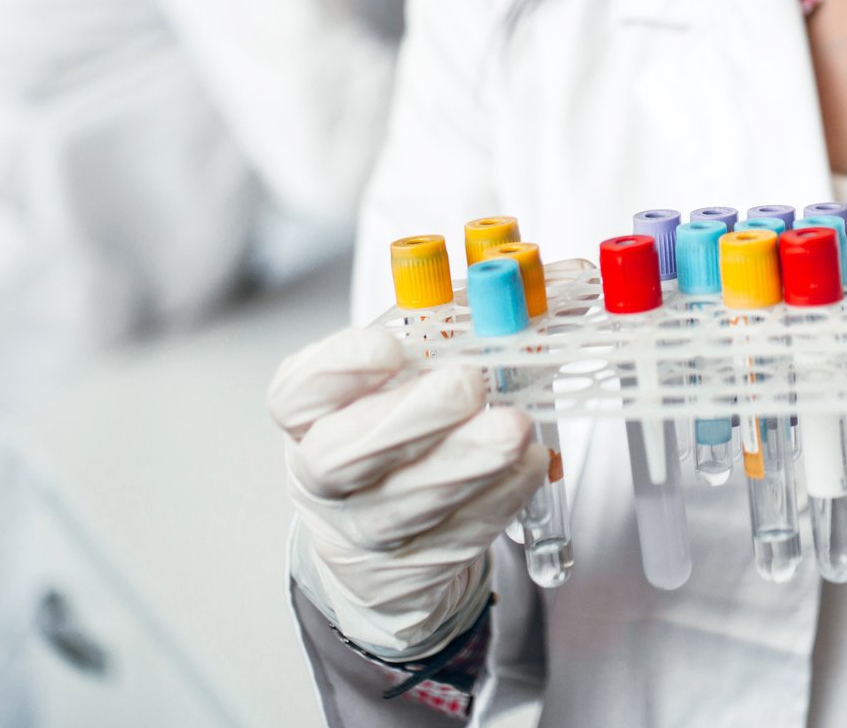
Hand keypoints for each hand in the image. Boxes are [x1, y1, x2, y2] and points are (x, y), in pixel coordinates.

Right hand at [269, 326, 546, 660]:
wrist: (383, 541)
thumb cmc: (400, 431)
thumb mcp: (412, 373)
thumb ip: (461, 324)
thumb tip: (546, 278)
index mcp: (311, 417)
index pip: (300, 392)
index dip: (339, 369)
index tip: (389, 346)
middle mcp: (327, 477)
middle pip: (344, 455)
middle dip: (411, 417)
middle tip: (466, 384)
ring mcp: (366, 530)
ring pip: (408, 502)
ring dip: (468, 462)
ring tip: (513, 428)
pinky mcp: (414, 569)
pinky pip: (456, 535)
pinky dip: (498, 498)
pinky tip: (528, 464)